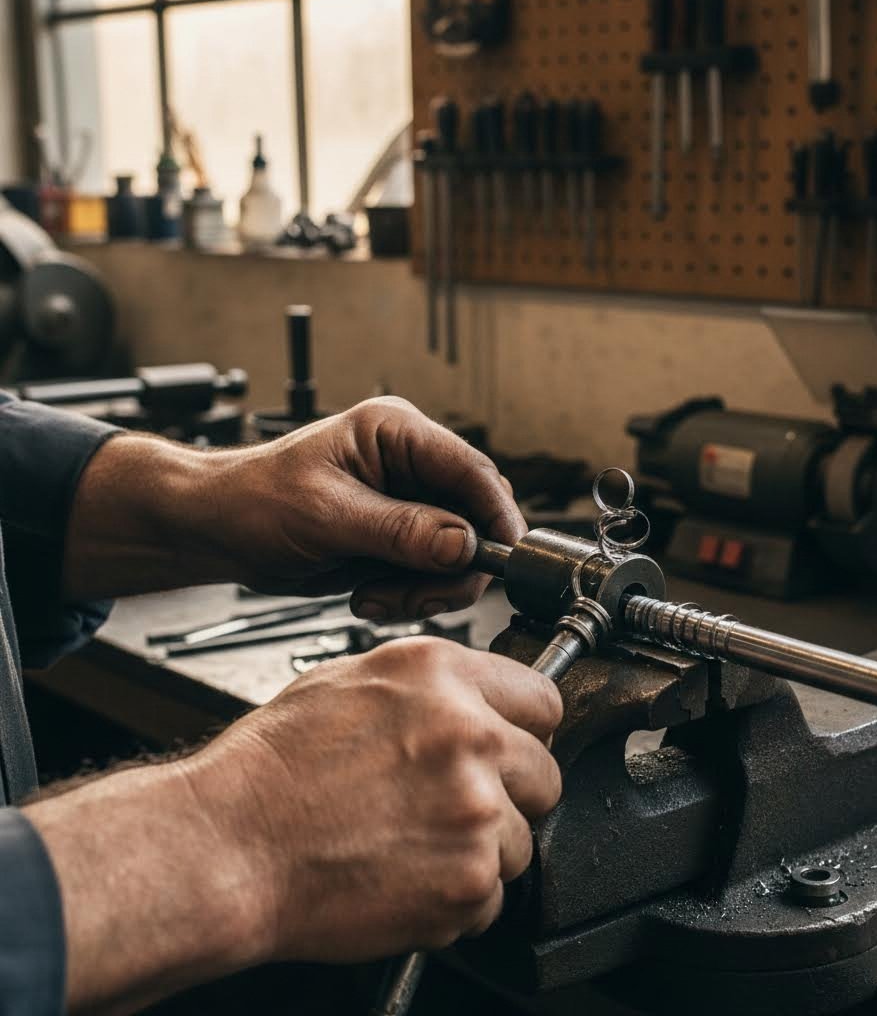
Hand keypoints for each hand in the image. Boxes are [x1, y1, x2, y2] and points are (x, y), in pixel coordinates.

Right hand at [27, 639, 562, 1009]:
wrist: (226, 846)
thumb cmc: (273, 767)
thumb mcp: (351, 681)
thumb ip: (431, 687)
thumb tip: (475, 700)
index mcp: (443, 677)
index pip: (544, 699)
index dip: (527, 728)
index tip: (516, 746)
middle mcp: (470, 735)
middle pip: (545, 773)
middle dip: (512, 794)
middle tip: (455, 807)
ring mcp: (475, 810)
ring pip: (522, 841)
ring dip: (481, 850)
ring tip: (413, 844)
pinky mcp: (466, 880)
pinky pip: (492, 896)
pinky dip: (456, 897)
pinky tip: (405, 876)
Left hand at [208, 397, 525, 616]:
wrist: (218, 531)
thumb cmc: (253, 501)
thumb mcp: (327, 515)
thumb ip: (401, 530)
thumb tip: (466, 544)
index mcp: (397, 432)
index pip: (473, 470)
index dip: (496, 517)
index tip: (505, 561)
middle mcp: (411, 465)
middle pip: (476, 517)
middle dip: (455, 566)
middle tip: (420, 595)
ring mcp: (409, 504)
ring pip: (460, 553)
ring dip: (427, 587)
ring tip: (378, 597)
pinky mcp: (400, 539)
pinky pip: (433, 574)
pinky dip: (411, 595)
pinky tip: (370, 596)